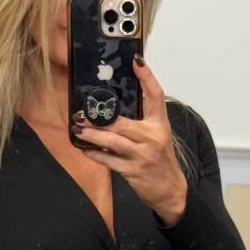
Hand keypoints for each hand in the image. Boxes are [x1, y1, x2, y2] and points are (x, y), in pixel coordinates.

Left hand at [74, 54, 187, 223]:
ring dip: (93, 135)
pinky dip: (95, 154)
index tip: (136, 60)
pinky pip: (109, 161)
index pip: (156, 95)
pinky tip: (85, 148)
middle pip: (123, 123)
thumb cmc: (160, 159)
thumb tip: (117, 105)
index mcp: (160, 124)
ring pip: (113, 142)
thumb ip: (143, 119)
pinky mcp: (133, 171)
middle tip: (82, 113)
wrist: (170, 189)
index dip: (147, 76)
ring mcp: (142, 155)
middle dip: (100, 118)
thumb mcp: (158, 134)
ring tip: (79, 129)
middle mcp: (153, 137)